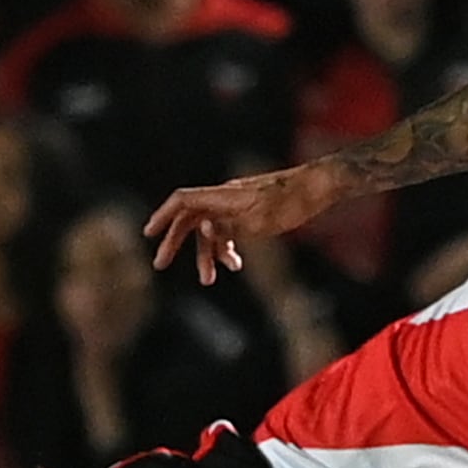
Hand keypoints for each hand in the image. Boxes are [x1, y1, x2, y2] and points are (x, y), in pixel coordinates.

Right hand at [146, 162, 337, 283]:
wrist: (318, 188)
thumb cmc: (291, 203)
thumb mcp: (259, 221)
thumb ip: (227, 226)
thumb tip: (202, 228)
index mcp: (223, 196)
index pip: (183, 201)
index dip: (163, 216)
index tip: (149, 234)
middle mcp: (225, 198)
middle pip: (190, 218)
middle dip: (176, 242)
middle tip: (161, 265)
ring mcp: (236, 205)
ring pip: (210, 229)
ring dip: (206, 254)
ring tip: (210, 279)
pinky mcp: (249, 212)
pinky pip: (227, 230)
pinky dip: (225, 247)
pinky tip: (234, 264)